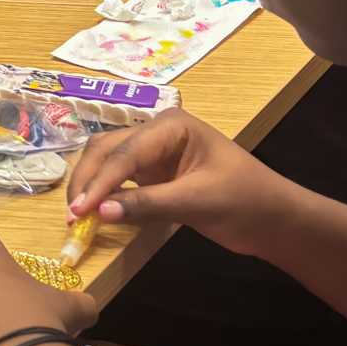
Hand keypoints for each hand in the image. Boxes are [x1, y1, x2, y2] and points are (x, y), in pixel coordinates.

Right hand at [66, 109, 293, 257]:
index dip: (99, 182)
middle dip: (87, 181)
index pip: (124, 152)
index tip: (79, 211)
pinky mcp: (153, 174)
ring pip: (107, 162)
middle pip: (106, 150)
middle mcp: (157, 132)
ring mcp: (153, 152)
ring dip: (90, 186)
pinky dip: (104, 195)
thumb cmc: (245, 201)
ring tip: (77, 217)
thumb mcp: (197, 202)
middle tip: (72, 216)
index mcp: (171, 125)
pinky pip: (118, 180)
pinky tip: (94, 213)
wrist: (274, 220)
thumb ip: (147, 204)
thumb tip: (98, 211)